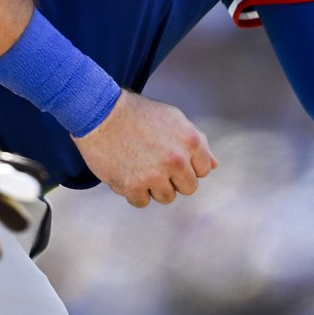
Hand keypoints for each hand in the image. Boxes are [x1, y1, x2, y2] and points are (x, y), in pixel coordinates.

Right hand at [72, 90, 216, 206]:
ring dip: (154, 186)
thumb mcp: (173, 118)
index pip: (203, 170)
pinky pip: (142, 202)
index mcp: (190, 141)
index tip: (171, 156)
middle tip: (154, 162)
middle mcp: (177, 160)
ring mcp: (155, 175)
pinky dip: (134, 191)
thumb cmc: (137, 113)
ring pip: (166, 197)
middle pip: (188, 188)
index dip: (187, 164)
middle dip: (173, 178)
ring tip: (139, 166)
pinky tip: (126, 172)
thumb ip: (196, 142)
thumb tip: (214, 165)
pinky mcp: (133, 187)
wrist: (99, 112)